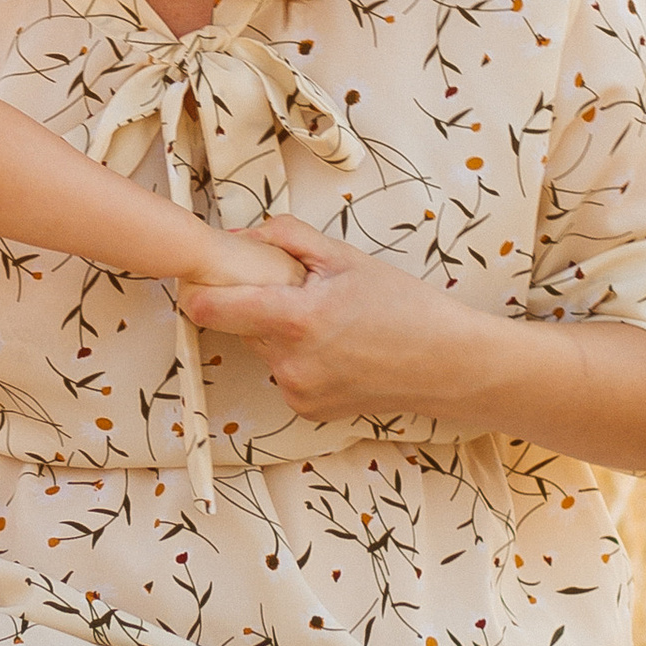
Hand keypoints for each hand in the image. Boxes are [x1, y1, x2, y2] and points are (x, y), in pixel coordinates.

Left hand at [179, 219, 476, 423]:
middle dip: (252, 303)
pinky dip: (298, 357)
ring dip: (277, 331)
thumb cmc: (405, 307)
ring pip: (262, 349)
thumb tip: (242, 236)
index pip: (210, 309)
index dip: (197, 290)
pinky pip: (284, 372)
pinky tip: (336, 349)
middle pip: (238, 325)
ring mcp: (296, 391)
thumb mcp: (346, 257)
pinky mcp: (306, 409)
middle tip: (294, 290)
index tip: (201, 277)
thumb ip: (286, 237)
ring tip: (327, 320)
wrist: (447, 365)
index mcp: (295, 319)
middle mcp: (288, 362)